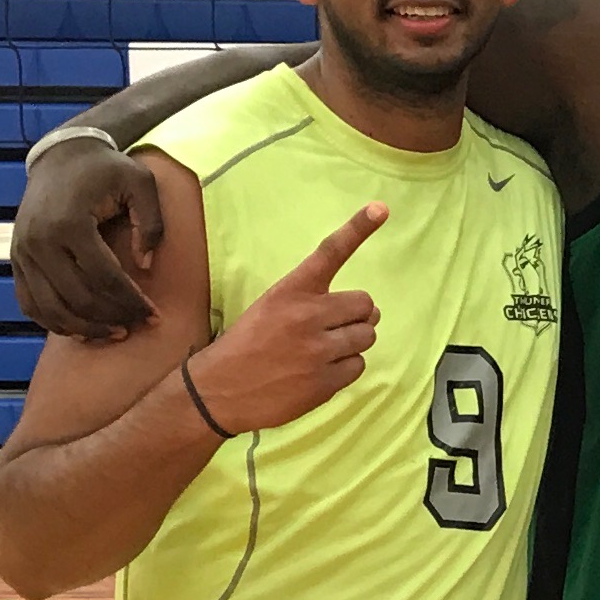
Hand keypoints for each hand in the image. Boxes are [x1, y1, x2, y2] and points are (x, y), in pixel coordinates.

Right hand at [13, 135, 168, 339]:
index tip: (155, 315)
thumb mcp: (140, 182)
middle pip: (78, 299)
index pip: (104, 278)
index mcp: (69, 222)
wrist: (60, 156)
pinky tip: (82, 328)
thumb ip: (150, 223)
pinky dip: (54, 322)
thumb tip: (145, 266)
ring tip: (115, 332)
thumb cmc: (105, 169)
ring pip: (51, 310)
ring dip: (85, 328)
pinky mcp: (15, 259)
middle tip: (139, 325)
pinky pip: (30, 304)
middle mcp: (39, 241)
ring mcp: (22, 252)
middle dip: (113, 318)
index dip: (132, 302)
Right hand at [186, 205, 383, 431]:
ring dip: (353, 343)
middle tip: (337, 326)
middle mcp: (309, 315)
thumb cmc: (244, 346)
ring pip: (367, 337)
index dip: (358, 229)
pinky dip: (345, 369)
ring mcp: (319, 349)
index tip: (381, 208)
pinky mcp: (325, 381)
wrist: (218, 390)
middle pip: (366, 305)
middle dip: (357, 316)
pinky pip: (358, 366)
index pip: (330, 253)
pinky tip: (320, 371)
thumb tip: (360, 311)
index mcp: (291, 291)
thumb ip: (309, 302)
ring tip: (324, 351)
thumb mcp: (269, 308)